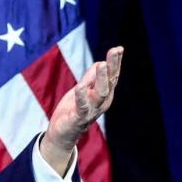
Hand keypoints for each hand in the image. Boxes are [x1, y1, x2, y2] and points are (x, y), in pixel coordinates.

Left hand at [42, 46, 122, 172]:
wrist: (63, 133)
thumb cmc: (73, 109)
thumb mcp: (83, 89)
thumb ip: (90, 78)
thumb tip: (100, 63)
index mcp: (104, 94)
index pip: (113, 76)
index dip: (116, 62)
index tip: (119, 48)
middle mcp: (102, 102)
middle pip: (110, 82)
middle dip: (113, 66)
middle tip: (115, 51)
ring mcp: (91, 110)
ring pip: (101, 93)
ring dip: (102, 78)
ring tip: (102, 64)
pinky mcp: (78, 117)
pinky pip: (82, 106)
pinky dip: (81, 96)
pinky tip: (80, 86)